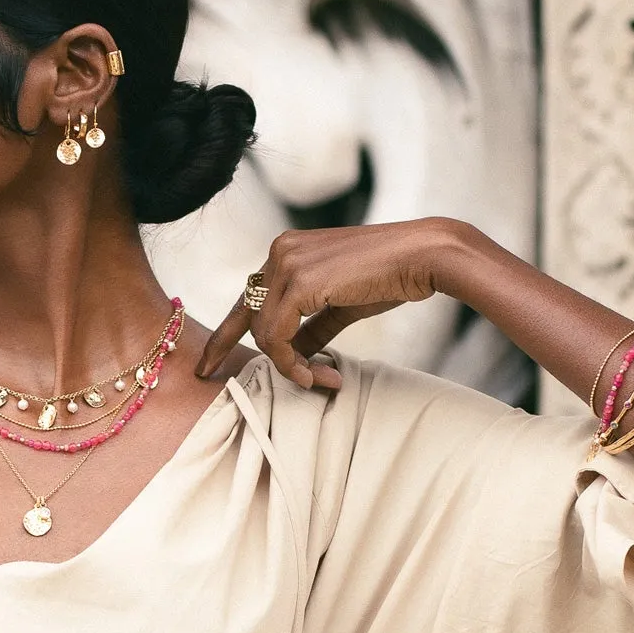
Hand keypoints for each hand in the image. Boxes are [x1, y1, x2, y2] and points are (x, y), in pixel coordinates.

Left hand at [195, 219, 470, 389]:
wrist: (424, 256)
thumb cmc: (391, 276)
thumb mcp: (340, 305)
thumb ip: (311, 327)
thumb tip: (293, 356)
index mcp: (286, 251)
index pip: (246, 297)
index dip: (225, 332)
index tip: (209, 362)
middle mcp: (278, 252)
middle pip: (244, 314)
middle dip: (231, 349)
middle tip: (214, 377)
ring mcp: (287, 264)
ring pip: (263, 332)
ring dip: (289, 367)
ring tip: (320, 382)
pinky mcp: (300, 283)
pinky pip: (278, 337)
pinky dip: (294, 364)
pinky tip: (318, 377)